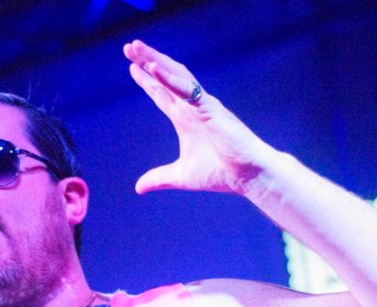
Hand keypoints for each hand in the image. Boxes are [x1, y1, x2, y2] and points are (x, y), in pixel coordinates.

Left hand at [123, 39, 275, 195]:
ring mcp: (201, 105)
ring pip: (175, 75)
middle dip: (146, 62)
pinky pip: (188, 89)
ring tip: (136, 48)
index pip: (161, 95)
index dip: (147, 81)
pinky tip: (154, 69)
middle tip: (128, 47)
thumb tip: (138, 188)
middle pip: (165, 78)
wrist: (248, 176)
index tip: (132, 68)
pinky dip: (170, 79)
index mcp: (185, 119)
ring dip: (155, 60)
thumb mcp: (182, 176)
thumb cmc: (222, 173)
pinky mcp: (210, 108)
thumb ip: (159, 178)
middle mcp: (192, 107)